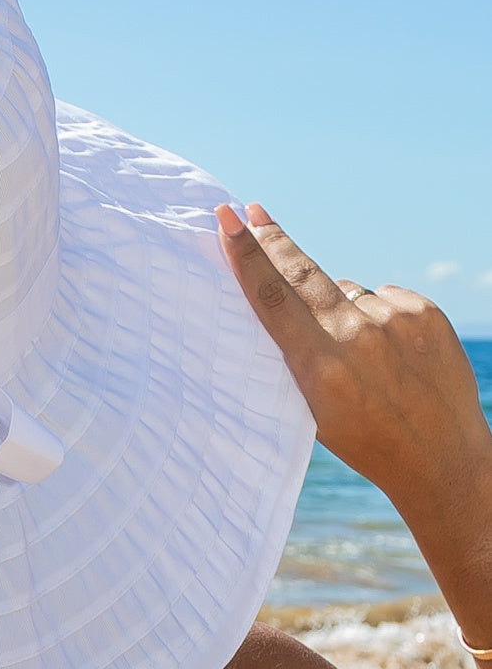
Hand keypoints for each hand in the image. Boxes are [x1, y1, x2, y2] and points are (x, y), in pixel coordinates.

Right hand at [216, 201, 491, 515]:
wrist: (440, 458)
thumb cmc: (365, 439)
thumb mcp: (313, 410)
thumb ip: (301, 354)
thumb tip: (301, 294)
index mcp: (319, 367)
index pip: (272, 298)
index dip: (246, 256)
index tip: (229, 219)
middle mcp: (355, 338)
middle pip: (303, 273)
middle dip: (274, 240)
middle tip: (253, 210)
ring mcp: (394, 322)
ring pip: (346, 292)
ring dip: (342, 310)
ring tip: (362, 355)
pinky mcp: (425, 314)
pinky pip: (383, 297)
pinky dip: (378, 314)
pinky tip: (389, 349)